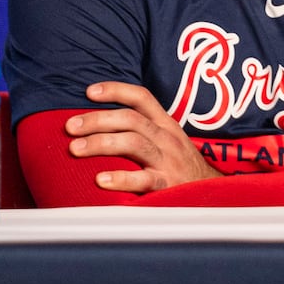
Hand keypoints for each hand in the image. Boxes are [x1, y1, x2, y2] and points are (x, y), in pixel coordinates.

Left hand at [65, 82, 221, 193]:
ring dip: (101, 143)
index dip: (116, 90)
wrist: (213, 193)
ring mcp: (169, 161)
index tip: (89, 92)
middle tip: (70, 127)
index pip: (141, 97)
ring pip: (134, 143)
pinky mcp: (168, 185)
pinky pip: (144, 179)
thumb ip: (142, 130)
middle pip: (131, 119)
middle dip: (97, 120)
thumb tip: (101, 124)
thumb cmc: (181, 166)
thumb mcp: (168, 140)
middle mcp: (167, 138)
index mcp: (165, 124)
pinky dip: (121, 178)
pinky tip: (101, 180)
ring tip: (75, 149)